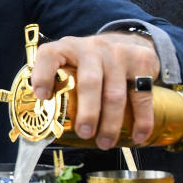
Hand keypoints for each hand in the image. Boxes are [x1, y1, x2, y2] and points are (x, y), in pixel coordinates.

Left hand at [30, 32, 158, 148]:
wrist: (125, 40)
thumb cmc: (87, 61)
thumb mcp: (67, 61)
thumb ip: (53, 81)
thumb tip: (40, 117)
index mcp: (65, 48)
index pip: (50, 56)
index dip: (43, 75)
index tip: (42, 96)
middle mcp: (91, 48)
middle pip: (89, 83)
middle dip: (87, 112)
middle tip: (84, 133)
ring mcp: (117, 54)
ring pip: (115, 93)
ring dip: (110, 122)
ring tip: (104, 142)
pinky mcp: (141, 61)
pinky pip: (142, 95)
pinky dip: (142, 119)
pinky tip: (138, 135)